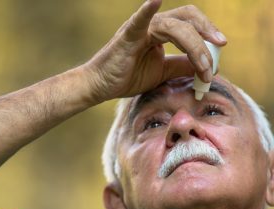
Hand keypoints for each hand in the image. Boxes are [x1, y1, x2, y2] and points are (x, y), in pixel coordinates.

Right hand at [84, 0, 226, 101]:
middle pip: (187, 20)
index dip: (207, 37)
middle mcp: (153, 26)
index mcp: (161, 34)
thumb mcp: (162, 73)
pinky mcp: (127, 37)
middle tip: (221, 45)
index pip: (190, 28)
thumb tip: (206, 67)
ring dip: (194, 45)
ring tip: (204, 66)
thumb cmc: (128, 77)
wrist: (101, 86)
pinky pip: (139, 21)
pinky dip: (146, 9)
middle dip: (207, 32)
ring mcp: (141, 29)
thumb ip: (181, 67)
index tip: (220, 53)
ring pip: (174, 27)